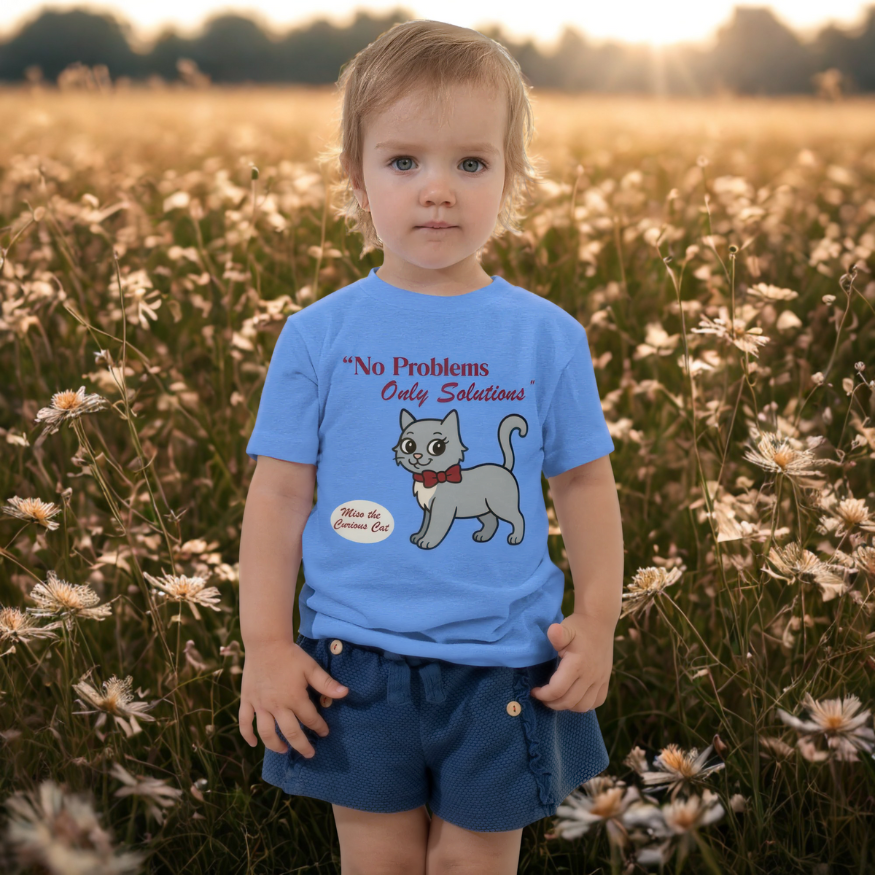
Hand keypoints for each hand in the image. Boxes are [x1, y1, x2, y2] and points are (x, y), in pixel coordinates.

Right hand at [239, 639, 347, 757]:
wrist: (265, 643)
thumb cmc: (290, 655)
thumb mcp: (311, 668)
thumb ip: (326, 683)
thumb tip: (346, 694)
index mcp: (294, 698)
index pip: (310, 719)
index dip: (320, 727)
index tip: (325, 732)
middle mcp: (277, 706)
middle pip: (290, 733)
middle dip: (302, 746)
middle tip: (309, 754)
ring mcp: (260, 705)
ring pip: (266, 733)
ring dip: (275, 745)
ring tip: (284, 750)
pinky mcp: (247, 700)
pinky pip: (244, 722)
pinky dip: (247, 735)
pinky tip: (252, 743)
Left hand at [529, 613, 612, 711]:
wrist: (599, 622)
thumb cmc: (578, 626)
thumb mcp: (566, 627)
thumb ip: (557, 634)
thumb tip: (553, 631)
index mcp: (578, 664)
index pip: (558, 690)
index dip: (543, 695)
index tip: (534, 691)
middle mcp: (590, 675)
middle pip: (569, 701)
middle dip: (552, 703)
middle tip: (543, 697)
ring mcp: (600, 680)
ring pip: (583, 706)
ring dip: (567, 706)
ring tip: (557, 698)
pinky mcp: (606, 681)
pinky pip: (597, 702)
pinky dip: (584, 705)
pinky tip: (574, 697)